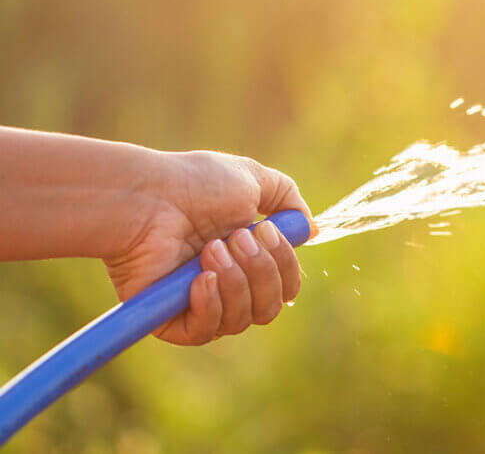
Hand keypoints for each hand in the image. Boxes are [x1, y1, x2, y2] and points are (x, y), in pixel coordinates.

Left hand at [102, 150, 312, 345]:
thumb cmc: (196, 183)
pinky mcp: (171, 320)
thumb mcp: (255, 179)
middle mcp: (228, 284)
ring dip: (236, 281)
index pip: (286, 285)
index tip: (266, 233)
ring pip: (243, 320)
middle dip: (262, 271)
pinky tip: (201, 278)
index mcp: (247, 257)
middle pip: (271, 307)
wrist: (147, 196)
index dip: (285, 266)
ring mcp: (199, 303)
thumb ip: (288, 199)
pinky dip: (212, 304)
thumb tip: (311, 230)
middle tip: (237, 237)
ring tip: (210, 249)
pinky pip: (208, 330)